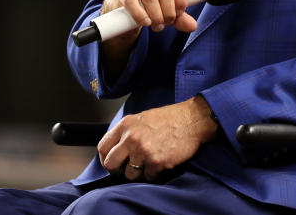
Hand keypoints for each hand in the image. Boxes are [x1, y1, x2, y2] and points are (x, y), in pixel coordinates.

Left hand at [97, 96, 217, 181]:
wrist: (193, 119)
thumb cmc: (170, 118)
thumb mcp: (141, 118)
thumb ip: (127, 132)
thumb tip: (116, 149)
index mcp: (126, 125)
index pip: (103, 147)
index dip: (105, 158)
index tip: (111, 163)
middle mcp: (131, 138)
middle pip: (111, 164)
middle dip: (118, 170)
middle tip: (127, 170)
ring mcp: (143, 151)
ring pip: (130, 174)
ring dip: (139, 173)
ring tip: (149, 164)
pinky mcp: (156, 162)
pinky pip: (149, 177)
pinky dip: (155, 174)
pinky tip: (161, 163)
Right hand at [101, 0, 198, 42]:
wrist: (129, 8)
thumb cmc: (154, 5)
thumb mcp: (170, 9)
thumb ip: (182, 17)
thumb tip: (192, 25)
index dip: (182, 0)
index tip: (179, 13)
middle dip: (169, 12)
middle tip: (167, 22)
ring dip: (156, 15)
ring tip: (158, 25)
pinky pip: (131, 1)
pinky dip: (140, 14)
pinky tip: (146, 22)